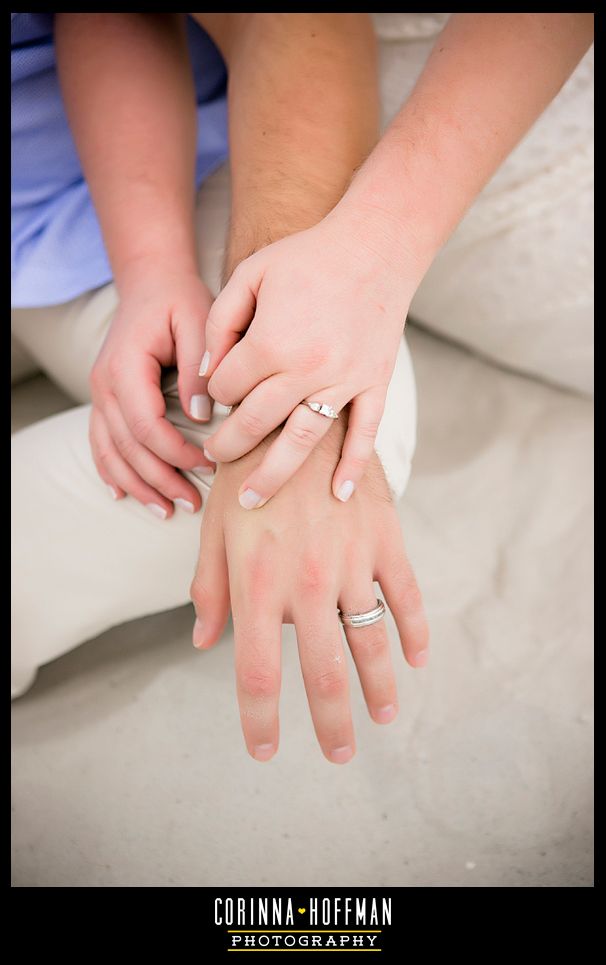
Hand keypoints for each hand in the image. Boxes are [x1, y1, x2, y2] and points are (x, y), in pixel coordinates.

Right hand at [89, 262, 215, 516]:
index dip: (176, 453)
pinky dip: (112, 471)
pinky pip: (101, 442)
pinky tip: (125, 493)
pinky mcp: (105, 400)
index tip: (209, 466)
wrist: (150, 283)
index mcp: (127, 368)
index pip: (147, 426)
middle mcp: (105, 385)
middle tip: (192, 504)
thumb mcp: (198, 322)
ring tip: (166, 510)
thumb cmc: (178, 301)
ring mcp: (100, 394)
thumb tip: (202, 417)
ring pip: (111, 452)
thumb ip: (199, 370)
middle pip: (129, 447)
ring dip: (138, 485)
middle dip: (160, 480)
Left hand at [190, 419, 428, 762]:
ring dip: (381, 688)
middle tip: (340, 754)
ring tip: (385, 717)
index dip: (261, 722)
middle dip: (333, 725)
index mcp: (258, 586)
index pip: (258, 675)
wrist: (297, 415)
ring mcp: (352, 564)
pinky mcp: (385, 541)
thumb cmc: (246, 475)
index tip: (266, 751)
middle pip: (325, 676)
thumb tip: (202, 643)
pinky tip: (417, 659)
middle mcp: (307, 585)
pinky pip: (407, 597)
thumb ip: (210, 589)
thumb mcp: (215, 530)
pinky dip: (415, 633)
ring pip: (373, 644)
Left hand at [200, 210, 419, 509]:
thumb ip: (220, 325)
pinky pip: (364, 434)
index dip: (218, 393)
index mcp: (271, 343)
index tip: (221, 392)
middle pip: (256, 425)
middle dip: (228, 447)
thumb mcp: (249, 276)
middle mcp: (306, 370)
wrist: (375, 245)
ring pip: (302, 443)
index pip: (229, 389)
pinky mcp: (374, 384)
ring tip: (251, 501)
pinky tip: (339, 495)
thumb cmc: (307, 257)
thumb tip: (207, 377)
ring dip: (273, 476)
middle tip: (214, 461)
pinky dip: (353, 467)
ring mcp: (344, 382)